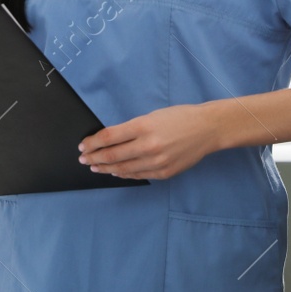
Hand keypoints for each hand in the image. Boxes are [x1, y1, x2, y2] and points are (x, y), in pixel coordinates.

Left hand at [78, 103, 218, 180]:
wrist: (207, 129)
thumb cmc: (179, 117)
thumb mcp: (152, 116)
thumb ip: (131, 129)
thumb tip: (109, 140)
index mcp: (143, 126)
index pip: (109, 137)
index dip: (92, 143)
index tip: (83, 146)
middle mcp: (148, 145)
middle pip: (112, 155)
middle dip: (94, 158)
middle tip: (83, 159)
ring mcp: (157, 162)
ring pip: (123, 168)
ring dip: (106, 168)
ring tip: (95, 167)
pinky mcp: (165, 173)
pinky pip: (138, 175)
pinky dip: (124, 174)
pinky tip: (116, 172)